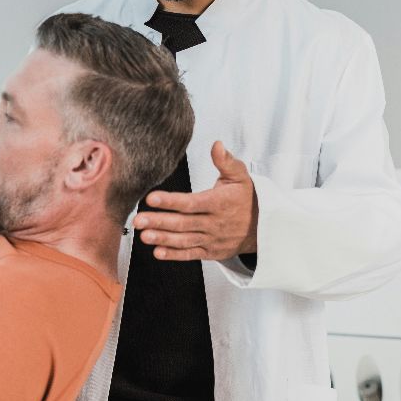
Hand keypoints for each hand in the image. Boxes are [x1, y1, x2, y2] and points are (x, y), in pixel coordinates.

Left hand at [131, 141, 258, 261]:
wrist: (262, 227)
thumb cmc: (247, 198)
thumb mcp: (241, 176)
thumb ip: (226, 161)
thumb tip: (217, 145)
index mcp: (219, 203)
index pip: (191, 203)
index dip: (170, 201)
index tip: (151, 198)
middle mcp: (214, 223)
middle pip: (183, 223)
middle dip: (159, 222)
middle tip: (138, 220)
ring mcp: (212, 239)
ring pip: (184, 240)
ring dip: (163, 239)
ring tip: (144, 236)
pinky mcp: (211, 252)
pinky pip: (191, 254)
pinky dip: (174, 255)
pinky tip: (158, 252)